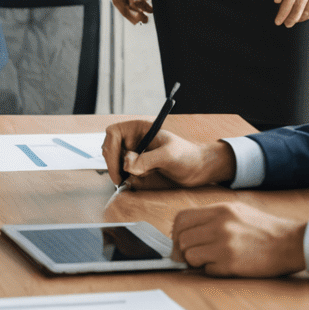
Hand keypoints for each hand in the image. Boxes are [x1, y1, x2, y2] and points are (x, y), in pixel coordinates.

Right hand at [102, 120, 233, 188]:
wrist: (198, 169)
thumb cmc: (187, 156)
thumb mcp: (169, 156)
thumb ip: (147, 160)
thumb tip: (126, 165)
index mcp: (140, 128)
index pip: (114, 133)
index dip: (112, 150)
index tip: (119, 168)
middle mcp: (134, 138)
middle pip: (110, 147)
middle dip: (113, 163)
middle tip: (121, 179)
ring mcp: (135, 151)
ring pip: (114, 159)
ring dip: (119, 171)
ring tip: (133, 179)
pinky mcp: (137, 164)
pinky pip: (122, 169)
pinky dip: (125, 177)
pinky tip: (136, 181)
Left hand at [171, 201, 307, 277]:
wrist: (291, 242)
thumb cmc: (265, 229)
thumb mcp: (237, 210)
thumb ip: (212, 217)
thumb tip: (189, 230)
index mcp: (220, 210)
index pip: (181, 219)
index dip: (176, 232)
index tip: (181, 241)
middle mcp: (219, 225)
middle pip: (182, 239)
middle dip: (184, 250)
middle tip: (194, 256)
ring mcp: (224, 244)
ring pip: (190, 256)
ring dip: (196, 262)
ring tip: (210, 260)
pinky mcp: (231, 263)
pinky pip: (207, 270)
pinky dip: (211, 271)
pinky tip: (224, 267)